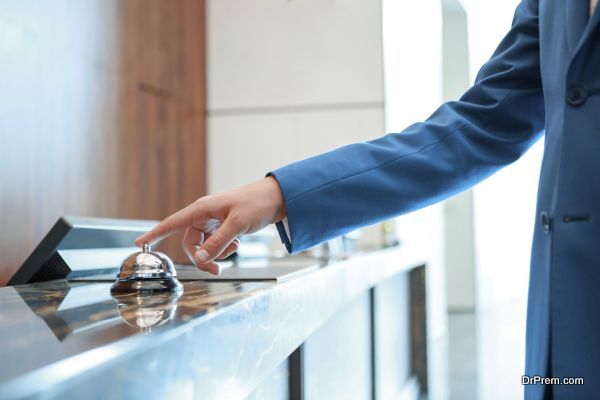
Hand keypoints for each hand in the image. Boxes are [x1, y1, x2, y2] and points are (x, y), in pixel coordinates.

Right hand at [135, 176, 285, 274]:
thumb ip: (217, 242)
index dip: (155, 234)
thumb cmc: (256, 204)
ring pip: (204, 245)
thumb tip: (200, 258)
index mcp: (202, 209)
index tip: (139, 244)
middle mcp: (204, 215)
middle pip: (191, 243)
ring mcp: (214, 221)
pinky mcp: (223, 226)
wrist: (276, 199)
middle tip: (217, 269)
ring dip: (216, 253)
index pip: (172, 223)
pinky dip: (224, 248)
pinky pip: (215, 243)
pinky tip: (237, 243)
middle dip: (202, 257)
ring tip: (234, 249)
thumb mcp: (237, 224)